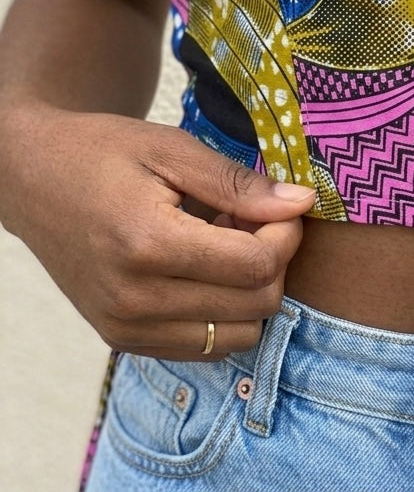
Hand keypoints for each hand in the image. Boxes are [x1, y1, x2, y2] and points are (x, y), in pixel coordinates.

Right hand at [2, 104, 314, 359]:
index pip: (256, 266)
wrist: (31, 178)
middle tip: (255, 219)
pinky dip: (221, 311)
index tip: (282, 205)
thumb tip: (300, 203)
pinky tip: (205, 267)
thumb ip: (238, 183)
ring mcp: (125, 328)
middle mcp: (135, 300)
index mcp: (148, 245)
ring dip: (250, 291)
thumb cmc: (102, 152)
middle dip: (274, 261)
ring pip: (236, 336)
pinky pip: (203, 346)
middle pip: (255, 305)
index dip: (286, 235)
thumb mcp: (172, 148)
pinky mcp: (122, 341)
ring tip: (228, 242)